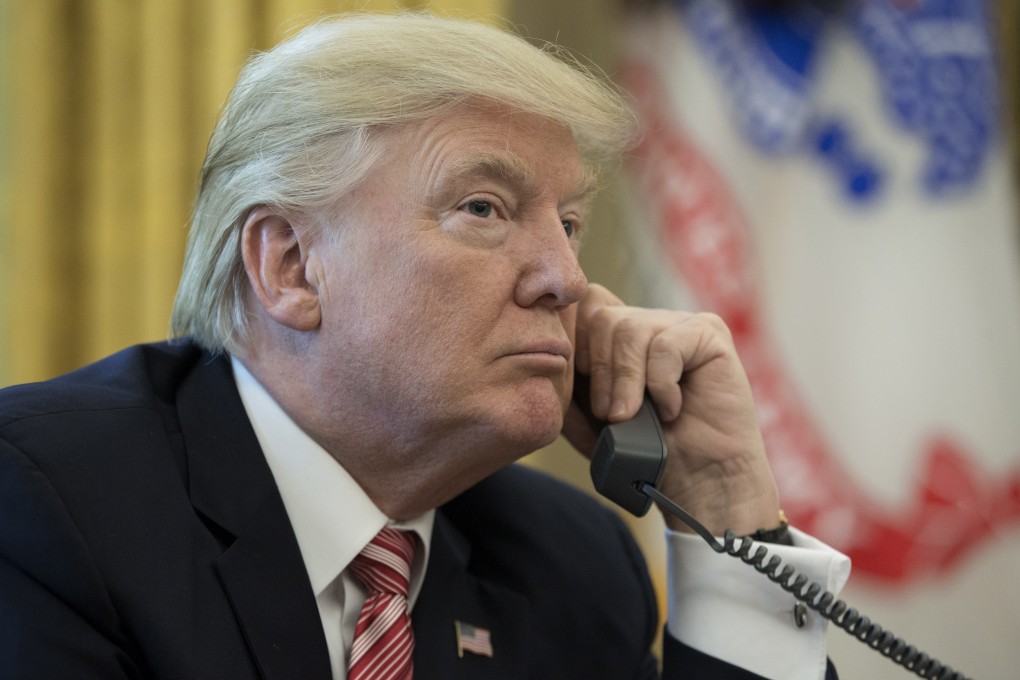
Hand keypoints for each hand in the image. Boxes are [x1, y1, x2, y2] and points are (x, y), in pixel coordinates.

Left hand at [563, 284, 780, 535]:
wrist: (695, 483)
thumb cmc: (641, 451)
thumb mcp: (585, 418)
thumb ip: (562, 382)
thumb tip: (544, 351)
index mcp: (617, 335)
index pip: (583, 307)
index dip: (573, 341)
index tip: (577, 383)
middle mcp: (648, 321)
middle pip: (603, 317)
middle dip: (598, 370)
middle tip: (608, 414)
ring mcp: (680, 324)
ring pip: (630, 329)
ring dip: (625, 380)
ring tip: (631, 416)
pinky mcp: (709, 334)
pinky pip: (666, 345)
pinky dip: (661, 384)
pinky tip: (670, 410)